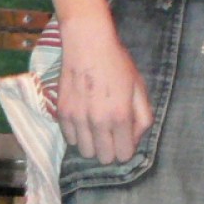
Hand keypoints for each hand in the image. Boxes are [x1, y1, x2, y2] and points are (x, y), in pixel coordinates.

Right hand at [55, 16, 152, 164]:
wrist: (87, 45)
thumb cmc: (117, 64)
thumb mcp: (139, 87)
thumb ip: (142, 116)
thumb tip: (135, 138)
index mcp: (120, 116)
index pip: (123, 155)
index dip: (126, 148)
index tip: (126, 138)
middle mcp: (97, 122)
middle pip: (104, 158)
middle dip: (111, 149)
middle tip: (112, 133)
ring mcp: (77, 119)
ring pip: (85, 151)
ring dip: (93, 143)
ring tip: (97, 126)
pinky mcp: (62, 114)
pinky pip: (69, 139)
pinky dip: (78, 134)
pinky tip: (84, 119)